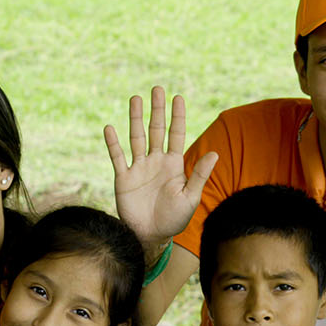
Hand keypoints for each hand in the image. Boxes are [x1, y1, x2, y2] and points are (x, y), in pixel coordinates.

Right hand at [105, 85, 218, 248]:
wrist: (150, 236)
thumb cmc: (174, 219)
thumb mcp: (190, 197)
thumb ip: (198, 175)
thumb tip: (215, 154)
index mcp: (173, 165)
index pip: (176, 134)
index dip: (177, 116)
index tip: (178, 97)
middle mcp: (156, 161)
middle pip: (156, 130)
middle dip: (157, 110)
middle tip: (157, 88)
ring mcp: (139, 168)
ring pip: (137, 138)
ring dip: (136, 119)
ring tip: (135, 99)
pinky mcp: (124, 178)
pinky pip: (118, 157)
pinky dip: (113, 143)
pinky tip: (110, 128)